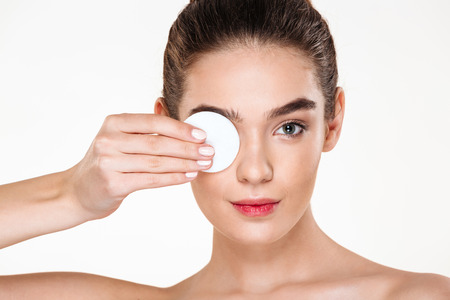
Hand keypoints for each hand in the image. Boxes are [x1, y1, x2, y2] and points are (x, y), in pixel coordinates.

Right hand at [66, 113, 213, 219]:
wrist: (78, 191)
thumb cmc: (107, 162)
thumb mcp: (120, 138)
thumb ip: (145, 128)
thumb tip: (175, 114)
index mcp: (114, 122)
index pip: (154, 122)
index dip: (181, 128)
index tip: (202, 135)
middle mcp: (109, 139)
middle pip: (158, 143)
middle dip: (188, 148)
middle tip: (210, 152)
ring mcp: (108, 162)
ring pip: (157, 162)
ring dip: (185, 164)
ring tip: (204, 165)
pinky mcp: (112, 183)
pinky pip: (151, 180)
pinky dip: (173, 178)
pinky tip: (188, 176)